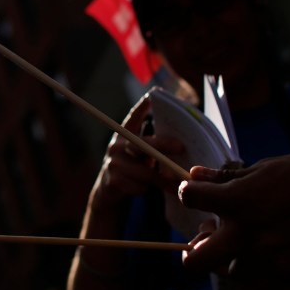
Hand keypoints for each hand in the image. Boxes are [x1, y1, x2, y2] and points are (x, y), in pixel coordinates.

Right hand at [88, 96, 185, 211]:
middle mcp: (116, 147)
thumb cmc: (131, 170)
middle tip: (181, 147)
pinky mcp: (114, 182)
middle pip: (143, 144)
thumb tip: (180, 143)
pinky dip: (148, 189)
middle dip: (163, 145)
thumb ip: (150, 146)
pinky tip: (148, 189)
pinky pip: (140, 186)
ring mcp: (113, 164)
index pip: (131, 119)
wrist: (109, 192)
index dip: (140, 109)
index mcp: (123, 137)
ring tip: (177, 183)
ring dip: (162, 179)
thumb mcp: (137, 155)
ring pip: (145, 171)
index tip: (150, 97)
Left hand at [178, 150, 289, 278]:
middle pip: (195, 261)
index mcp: (237, 200)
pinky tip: (282, 248)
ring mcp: (267, 258)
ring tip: (254, 239)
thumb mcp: (268, 167)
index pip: (188, 198)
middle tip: (207, 239)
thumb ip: (227, 177)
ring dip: (236, 257)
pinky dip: (267, 265)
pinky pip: (264, 277)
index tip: (198, 193)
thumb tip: (196, 175)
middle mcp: (245, 233)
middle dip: (194, 252)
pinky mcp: (288, 274)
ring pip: (232, 269)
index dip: (190, 193)